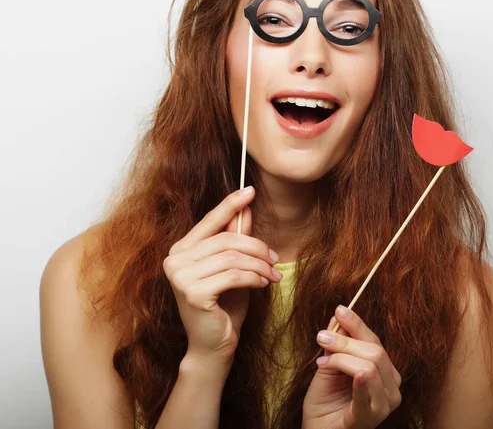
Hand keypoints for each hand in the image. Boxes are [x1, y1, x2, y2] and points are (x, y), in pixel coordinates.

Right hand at [162, 187, 281, 365]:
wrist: (213, 345)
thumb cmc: (223, 305)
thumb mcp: (232, 267)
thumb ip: (235, 238)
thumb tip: (246, 208)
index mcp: (181, 249)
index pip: (210, 220)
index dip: (230, 204)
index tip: (251, 190)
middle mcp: (174, 259)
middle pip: (226, 239)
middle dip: (257, 247)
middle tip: (275, 259)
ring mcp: (180, 276)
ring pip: (232, 257)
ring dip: (260, 265)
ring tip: (272, 275)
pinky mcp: (192, 292)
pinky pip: (233, 275)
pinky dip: (254, 277)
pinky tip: (263, 284)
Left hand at [302, 306, 401, 428]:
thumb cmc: (325, 401)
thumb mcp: (330, 363)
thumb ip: (338, 341)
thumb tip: (340, 313)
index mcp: (385, 373)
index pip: (375, 342)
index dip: (357, 324)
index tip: (340, 310)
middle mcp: (391, 388)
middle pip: (374, 352)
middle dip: (345, 341)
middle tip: (321, 338)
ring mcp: (383, 405)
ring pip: (369, 366)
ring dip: (341, 358)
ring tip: (321, 363)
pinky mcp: (368, 418)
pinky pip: (368, 393)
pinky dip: (361, 381)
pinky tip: (354, 373)